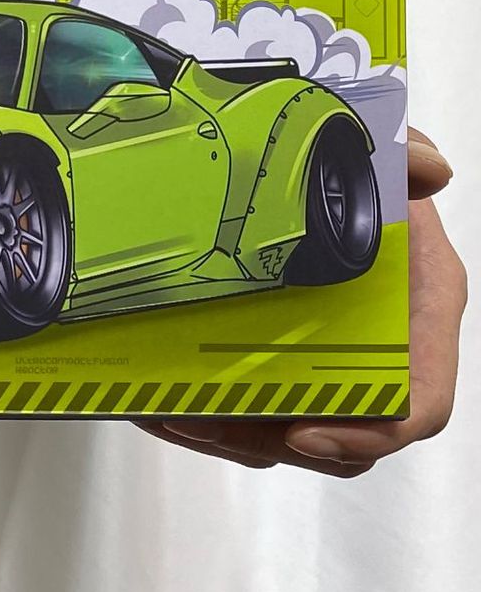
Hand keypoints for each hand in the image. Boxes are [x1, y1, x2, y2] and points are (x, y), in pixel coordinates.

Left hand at [139, 131, 463, 476]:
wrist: (295, 154)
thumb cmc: (352, 165)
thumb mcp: (377, 151)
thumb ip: (405, 155)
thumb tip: (432, 169)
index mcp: (421, 310)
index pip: (419, 401)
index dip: (372, 433)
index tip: (305, 432)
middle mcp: (382, 345)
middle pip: (342, 432)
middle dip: (271, 440)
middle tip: (206, 421)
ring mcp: (327, 356)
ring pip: (288, 431)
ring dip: (228, 434)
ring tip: (171, 413)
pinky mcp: (278, 356)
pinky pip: (249, 409)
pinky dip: (204, 414)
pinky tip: (159, 401)